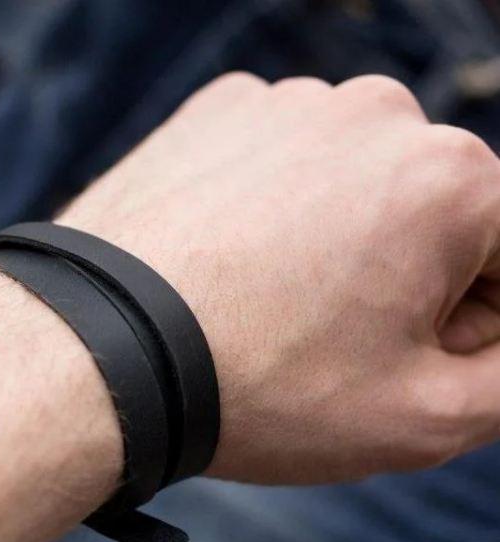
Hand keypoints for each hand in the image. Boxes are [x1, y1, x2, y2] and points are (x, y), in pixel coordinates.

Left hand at [61, 72, 499, 483]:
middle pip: (434, 212)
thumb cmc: (262, 388)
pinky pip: (279, 165)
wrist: (100, 351)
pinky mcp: (218, 114)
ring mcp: (286, 104)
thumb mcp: (424, 417)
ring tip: (278, 308)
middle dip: (415, 281)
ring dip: (342, 244)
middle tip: (343, 345)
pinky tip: (235, 265)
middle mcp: (374, 116)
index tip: (423, 357)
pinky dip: (275, 213)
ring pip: (354, 185)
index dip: (480, 320)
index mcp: (449, 179)